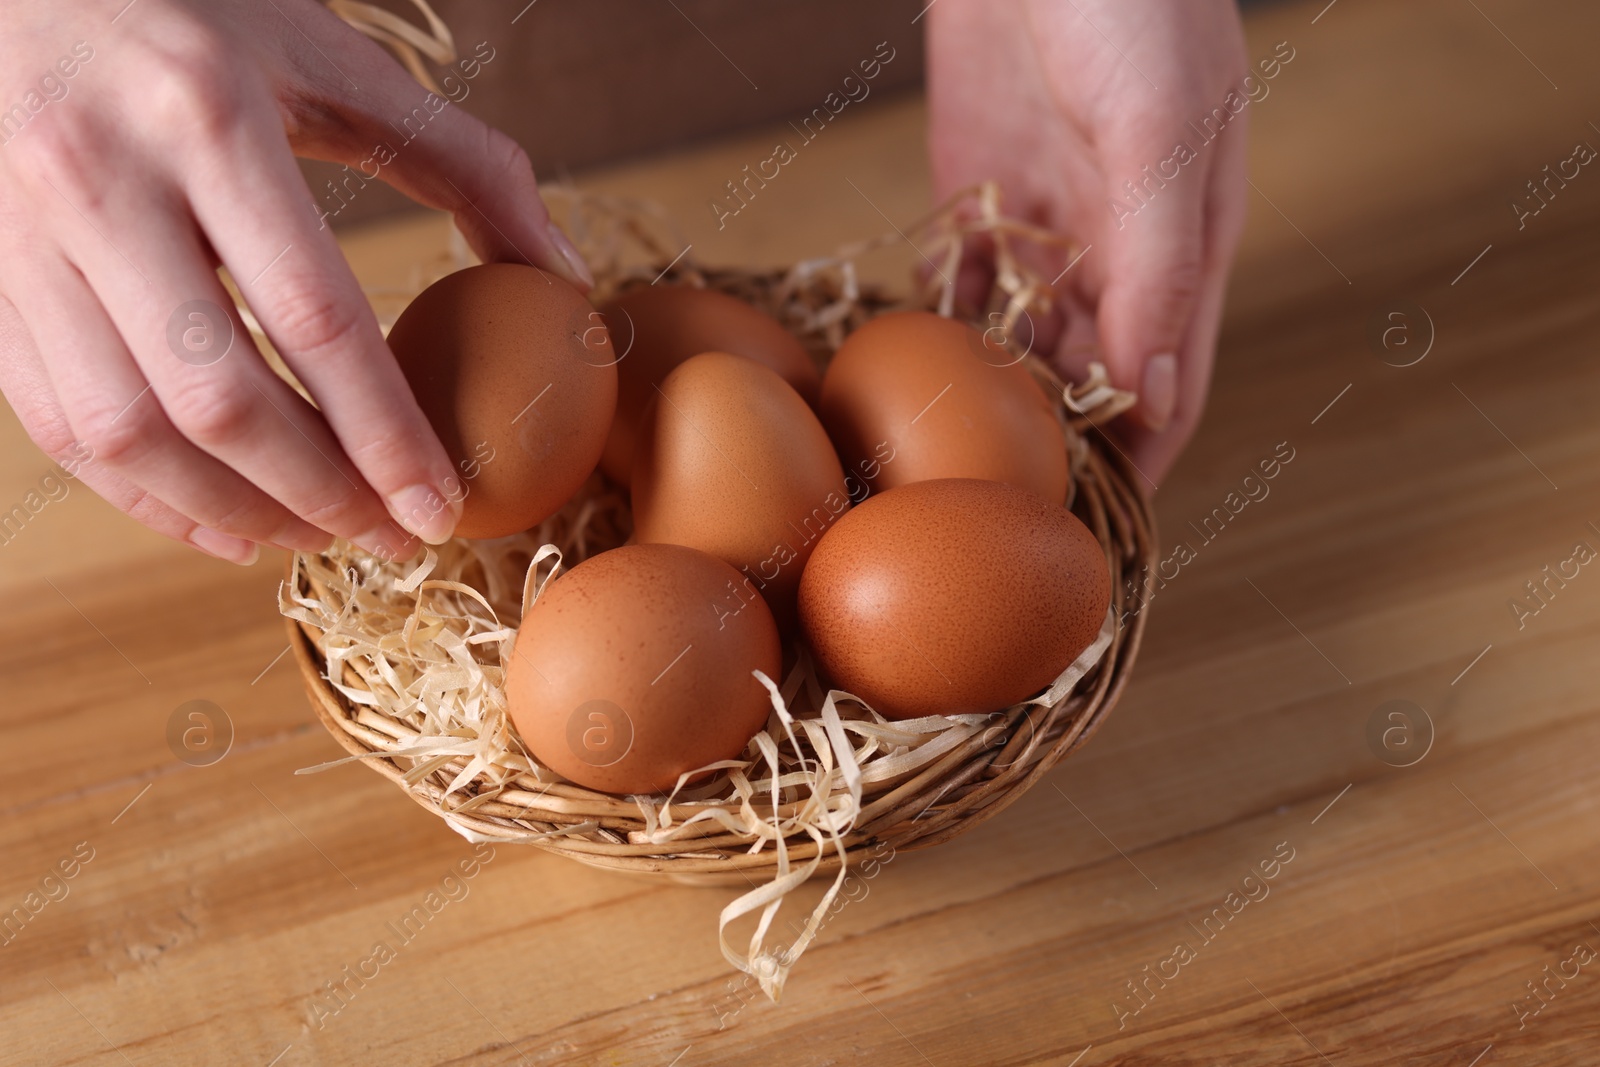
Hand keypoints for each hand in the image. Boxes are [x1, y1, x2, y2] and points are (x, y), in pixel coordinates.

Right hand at [0, 0, 591, 563]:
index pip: (314, 318)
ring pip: (126, 432)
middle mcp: (96, 178)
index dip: (384, 434)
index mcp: (205, 117)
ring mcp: (18, 233)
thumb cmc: (195, 13)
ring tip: (316, 536)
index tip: (439, 506)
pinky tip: (223, 521)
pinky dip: (142, 494)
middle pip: (217, 399)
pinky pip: (54, 423)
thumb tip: (559, 273)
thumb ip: (461, 160)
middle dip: (318, 494)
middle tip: (388, 536)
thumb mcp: (331, 59)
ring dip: (232, 511)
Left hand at [928, 0, 1249, 485]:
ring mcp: (1043, 226)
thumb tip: (1149, 398)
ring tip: (939, 462)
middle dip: (1049, 449)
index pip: (1165, 392)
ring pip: (1019, 345)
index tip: (1082, 537)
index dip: (1132, 467)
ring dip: (988, 400)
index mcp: (1182, 249)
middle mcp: (1115, 252)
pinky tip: (907, 371)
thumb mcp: (1162, 128)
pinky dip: (940, 328)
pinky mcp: (978, 194)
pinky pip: (961, 285)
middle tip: (986, 516)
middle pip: (1086, 383)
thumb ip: (1161, 262)